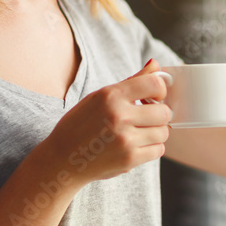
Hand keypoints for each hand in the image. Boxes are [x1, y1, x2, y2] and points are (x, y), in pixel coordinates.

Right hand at [40, 58, 172, 185]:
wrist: (61, 160)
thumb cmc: (80, 125)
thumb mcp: (100, 97)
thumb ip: (132, 81)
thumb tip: (156, 65)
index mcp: (111, 95)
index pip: (155, 84)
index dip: (160, 90)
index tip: (154, 97)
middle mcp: (119, 116)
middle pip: (164, 112)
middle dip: (159, 114)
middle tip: (147, 118)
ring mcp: (125, 139)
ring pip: (164, 132)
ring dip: (156, 132)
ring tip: (139, 132)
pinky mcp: (129, 159)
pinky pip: (158, 150)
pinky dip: (152, 148)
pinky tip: (136, 145)